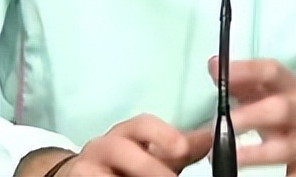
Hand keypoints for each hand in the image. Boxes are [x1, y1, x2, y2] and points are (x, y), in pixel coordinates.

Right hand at [57, 113, 211, 176]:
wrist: (84, 173)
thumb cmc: (127, 165)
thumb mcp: (155, 154)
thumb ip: (180, 148)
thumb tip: (211, 137)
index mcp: (127, 133)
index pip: (142, 124)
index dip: (162, 134)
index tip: (182, 149)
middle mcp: (104, 144)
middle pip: (123, 150)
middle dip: (150, 168)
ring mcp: (86, 165)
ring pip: (105, 172)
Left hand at [207, 56, 295, 175]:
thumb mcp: (281, 101)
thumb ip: (248, 86)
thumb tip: (214, 66)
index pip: (274, 72)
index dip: (246, 70)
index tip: (218, 72)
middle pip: (281, 109)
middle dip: (248, 115)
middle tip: (217, 127)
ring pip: (286, 148)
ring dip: (254, 153)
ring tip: (228, 159)